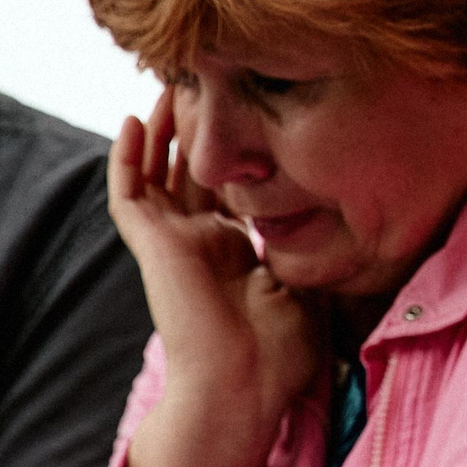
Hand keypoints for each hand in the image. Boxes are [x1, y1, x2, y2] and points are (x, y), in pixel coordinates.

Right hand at [109, 88, 317, 445]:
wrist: (243, 388)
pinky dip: (126, 159)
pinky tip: (132, 120)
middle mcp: (201, 242)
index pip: (230, 186)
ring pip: (156, 173)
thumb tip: (340, 212)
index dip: (237, 148)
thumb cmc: (279, 353)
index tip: (252, 106)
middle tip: (205, 78)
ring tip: (168, 83)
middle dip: (197, 126)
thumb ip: (307, 245)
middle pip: (191, 169)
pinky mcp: (152, 247)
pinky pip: (129, 196)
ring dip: (161, 129)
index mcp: (236, 251)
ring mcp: (173, 243)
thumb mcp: (306, 283)